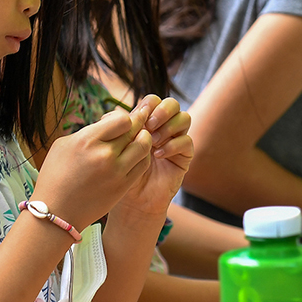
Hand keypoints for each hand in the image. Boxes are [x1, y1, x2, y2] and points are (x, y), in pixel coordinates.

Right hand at [33, 101, 155, 229]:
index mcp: (87, 140)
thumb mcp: (64, 145)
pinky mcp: (123, 186)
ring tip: (138, 137)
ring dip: (144, 139)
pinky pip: (143, 164)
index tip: (117, 121)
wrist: (56, 211)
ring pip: (144, 146)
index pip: (122, 119)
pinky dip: (143, 155)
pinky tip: (136, 154)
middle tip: (138, 122)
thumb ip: (89, 131)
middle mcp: (104, 155)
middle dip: (138, 123)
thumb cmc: (55, 175)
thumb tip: (108, 123)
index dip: (123, 117)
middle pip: (134, 130)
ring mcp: (116, 172)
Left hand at [115, 95, 193, 221]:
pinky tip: (158, 155)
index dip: (148, 104)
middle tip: (149, 126)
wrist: (133, 200)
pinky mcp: (184, 155)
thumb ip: (115, 128)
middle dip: (162, 111)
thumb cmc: (121, 173)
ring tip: (152, 143)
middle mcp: (164, 127)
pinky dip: (172, 145)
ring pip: (184, 118)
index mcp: (147, 121)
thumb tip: (117, 112)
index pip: (153, 101)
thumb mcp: (114, 148)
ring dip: (168, 127)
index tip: (138, 117)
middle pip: (172, 104)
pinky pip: (187, 141)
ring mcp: (176, 140)